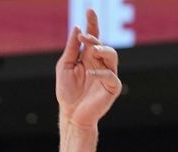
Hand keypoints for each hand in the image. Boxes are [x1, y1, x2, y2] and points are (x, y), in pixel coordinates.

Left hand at [56, 9, 121, 128]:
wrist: (71, 115)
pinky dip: (100, 73)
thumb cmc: (67, 92)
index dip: (92, 23)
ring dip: (102, 50)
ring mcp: (107, 75)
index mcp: (88, 57)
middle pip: (103, 44)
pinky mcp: (112, 88)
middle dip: (95, 38)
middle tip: (85, 37)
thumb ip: (71, 49)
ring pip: (112, 55)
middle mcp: (100, 63)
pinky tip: (90, 73)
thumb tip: (78, 29)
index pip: (93, 36)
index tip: (89, 10)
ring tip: (92, 50)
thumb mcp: (65, 66)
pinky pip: (111, 76)